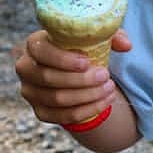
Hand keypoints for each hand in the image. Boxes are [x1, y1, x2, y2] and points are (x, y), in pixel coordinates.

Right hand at [14, 29, 131, 125]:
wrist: (78, 71)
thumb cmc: (85, 48)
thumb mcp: (98, 37)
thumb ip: (113, 36)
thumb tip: (126, 46)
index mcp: (35, 44)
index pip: (41, 51)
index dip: (62, 59)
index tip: (87, 62)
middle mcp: (26, 68)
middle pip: (48, 78)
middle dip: (81, 79)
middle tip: (105, 75)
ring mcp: (30, 92)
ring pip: (56, 98)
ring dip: (87, 95)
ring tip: (110, 87)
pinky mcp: (40, 111)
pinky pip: (62, 116)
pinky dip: (87, 110)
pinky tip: (105, 101)